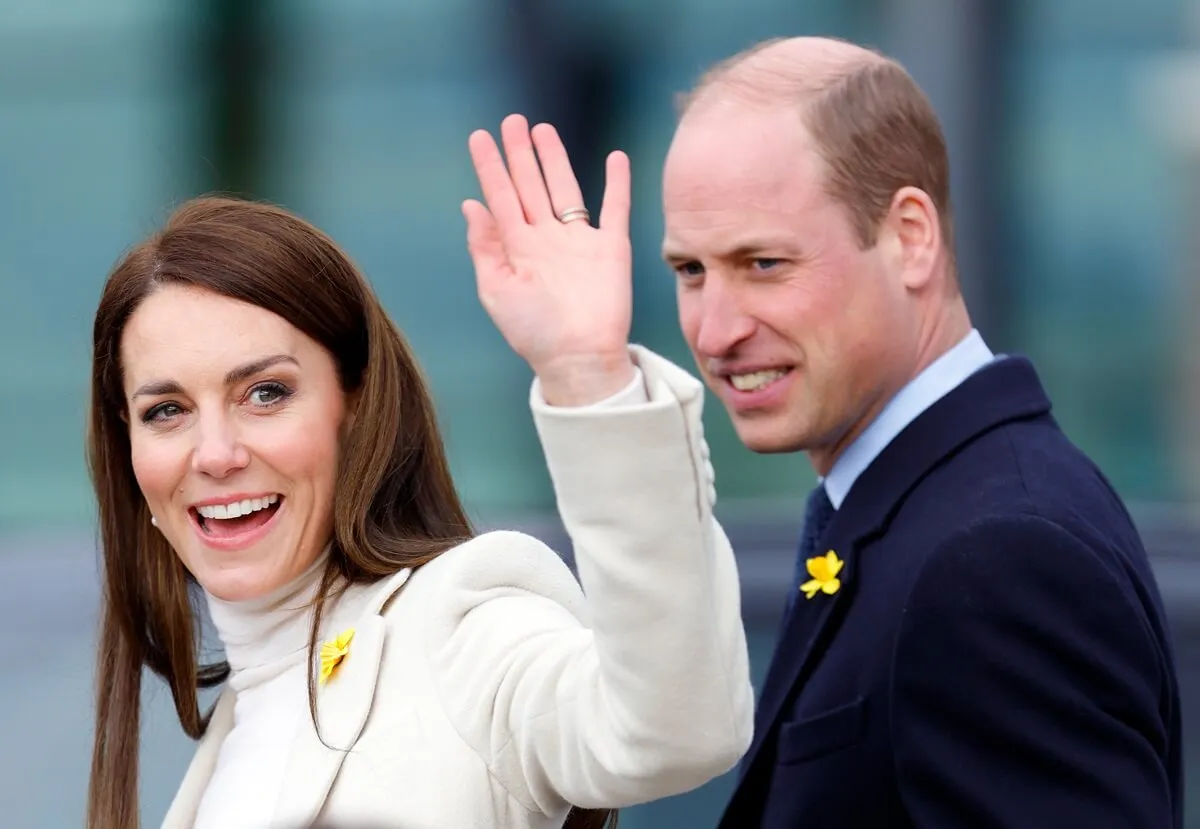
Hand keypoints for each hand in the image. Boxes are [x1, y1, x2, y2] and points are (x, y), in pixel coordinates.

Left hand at [463, 114, 635, 405]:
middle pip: (531, 185)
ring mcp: (580, 242)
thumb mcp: (497, 291)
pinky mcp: (612, 249)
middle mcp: (547, 239)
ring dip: (556, 160)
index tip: (479, 136)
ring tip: (543, 129)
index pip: (500, 197)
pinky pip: (615, 209)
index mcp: (517, 249)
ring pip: (566, 189)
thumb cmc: (534, 332)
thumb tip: (471, 205)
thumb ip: (485, 247)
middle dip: (521, 154)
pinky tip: (615, 158)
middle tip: (512, 121)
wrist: (578, 357)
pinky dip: (617, 184)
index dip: (490, 167)